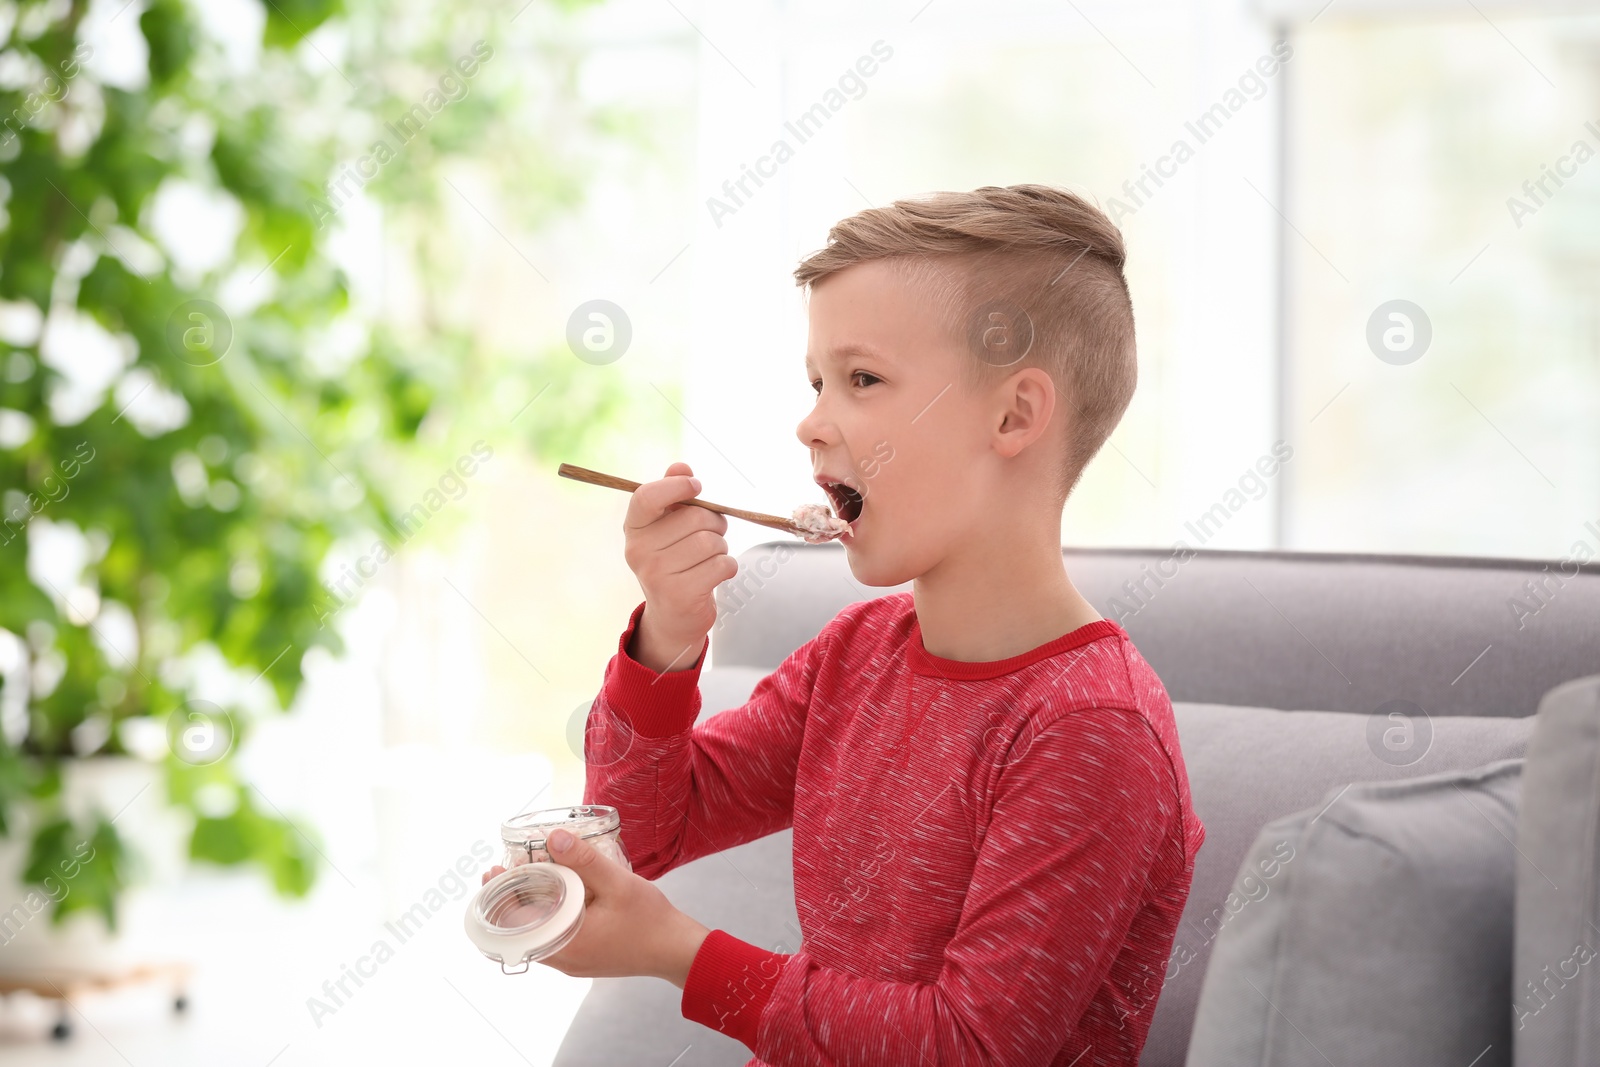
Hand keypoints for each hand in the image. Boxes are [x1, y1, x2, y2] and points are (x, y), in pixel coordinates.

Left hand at [481, 830, 710, 987]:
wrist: (675, 950)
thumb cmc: (649, 919)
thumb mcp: (617, 882)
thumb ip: (584, 860)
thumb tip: (552, 837)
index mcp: (566, 942)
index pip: (516, 924)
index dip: (500, 897)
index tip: (492, 873)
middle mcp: (563, 959)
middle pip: (522, 930)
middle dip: (510, 899)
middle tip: (505, 870)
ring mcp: (573, 962)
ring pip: (537, 935)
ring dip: (529, 909)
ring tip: (527, 879)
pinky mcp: (583, 960)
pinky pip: (553, 939)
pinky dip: (546, 918)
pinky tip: (554, 898)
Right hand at [622, 461, 735, 672]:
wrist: (672, 617)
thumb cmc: (674, 561)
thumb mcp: (667, 527)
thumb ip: (672, 493)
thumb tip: (680, 466)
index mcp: (634, 529)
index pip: (647, 496)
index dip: (676, 486)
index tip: (696, 486)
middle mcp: (639, 551)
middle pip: (695, 517)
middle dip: (714, 523)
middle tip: (712, 534)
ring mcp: (657, 575)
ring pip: (711, 542)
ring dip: (721, 547)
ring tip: (710, 557)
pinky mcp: (681, 595)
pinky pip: (722, 565)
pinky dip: (727, 566)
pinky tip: (714, 574)